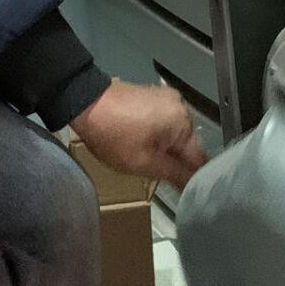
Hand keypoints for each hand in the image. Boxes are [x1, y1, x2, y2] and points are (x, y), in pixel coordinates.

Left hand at [72, 80, 207, 185]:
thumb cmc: (114, 135)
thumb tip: (195, 184)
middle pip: (188, 145)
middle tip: (156, 172)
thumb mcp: (145, 163)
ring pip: (176, 134)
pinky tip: (142, 140)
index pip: (199, 159)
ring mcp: (169, 98)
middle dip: (176, 160)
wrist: (85, 103)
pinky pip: (166, 122)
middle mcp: (183, 107)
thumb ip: (175, 174)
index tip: (180, 190)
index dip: (191, 178)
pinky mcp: (155, 95)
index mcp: (184, 122)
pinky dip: (158, 135)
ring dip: (166, 148)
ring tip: (146, 156)